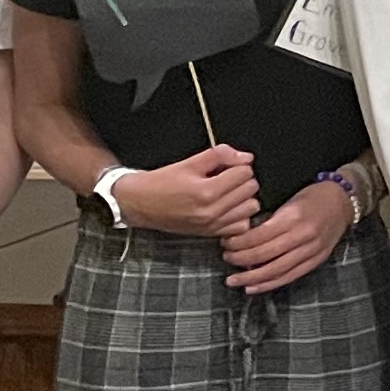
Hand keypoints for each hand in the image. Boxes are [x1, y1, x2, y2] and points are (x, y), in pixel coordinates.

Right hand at [122, 146, 260, 239]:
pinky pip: (242, 225)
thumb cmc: (160, 183)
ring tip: (229, 191)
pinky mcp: (211, 234)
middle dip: (242, 178)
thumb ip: (219, 156)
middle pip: (250, 189)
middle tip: (227, 175)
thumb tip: (245, 157)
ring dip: (244, 197)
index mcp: (206, 192)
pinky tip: (228, 207)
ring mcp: (212, 225)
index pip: (244, 173)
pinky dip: (239, 215)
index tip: (228, 164)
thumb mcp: (188, 163)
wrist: (138, 204)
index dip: (238, 164)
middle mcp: (211, 211)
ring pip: (251, 208)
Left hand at [222, 173, 356, 296]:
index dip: (238, 243)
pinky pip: (289, 276)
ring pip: (275, 270)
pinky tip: (253, 288)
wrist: (344, 201)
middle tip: (226, 257)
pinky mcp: (316, 261)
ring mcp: (311, 251)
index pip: (258, 236)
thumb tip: (243, 237)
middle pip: (264, 255)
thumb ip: (269, 220)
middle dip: (240, 259)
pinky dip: (269, 284)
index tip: (226, 242)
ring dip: (251, 277)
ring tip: (233, 280)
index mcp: (293, 217)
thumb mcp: (289, 201)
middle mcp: (302, 236)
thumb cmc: (313, 197)